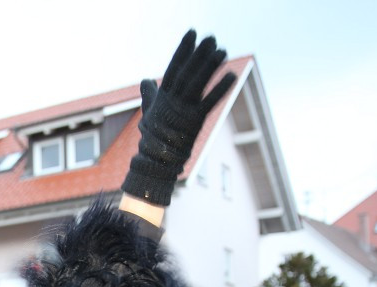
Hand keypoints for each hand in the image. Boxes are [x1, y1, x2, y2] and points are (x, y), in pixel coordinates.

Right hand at [121, 30, 236, 205]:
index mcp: (163, 97)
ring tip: (222, 51)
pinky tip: (231, 76)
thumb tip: (145, 81)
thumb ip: (150, 96)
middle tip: (210, 37)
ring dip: (210, 67)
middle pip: (186, 72)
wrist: (154, 162)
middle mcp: (172, 102)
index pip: (173, 68)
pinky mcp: (195, 122)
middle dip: (198, 54)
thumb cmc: (153, 138)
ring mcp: (183, 112)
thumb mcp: (149, 113)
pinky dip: (220, 90)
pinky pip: (209, 103)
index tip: (191, 34)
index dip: (183, 50)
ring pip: (197, 84)